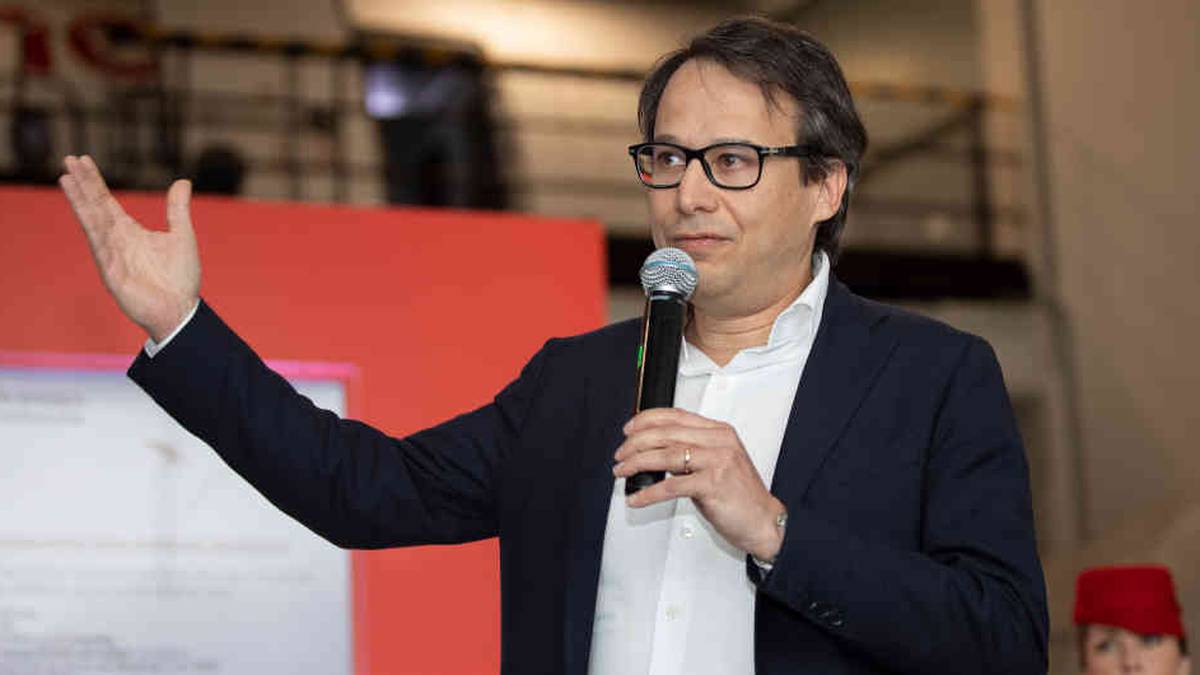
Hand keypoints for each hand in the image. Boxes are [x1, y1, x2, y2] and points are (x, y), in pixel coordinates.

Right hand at [59, 155, 200, 341]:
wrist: (179, 309)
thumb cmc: (180, 277)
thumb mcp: (182, 235)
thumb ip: (177, 209)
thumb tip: (183, 181)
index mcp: (130, 231)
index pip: (106, 201)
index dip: (94, 181)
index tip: (83, 160)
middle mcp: (116, 240)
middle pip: (95, 206)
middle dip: (82, 184)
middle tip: (68, 159)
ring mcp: (111, 254)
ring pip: (93, 222)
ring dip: (80, 201)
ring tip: (67, 178)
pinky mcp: (112, 270)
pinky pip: (101, 245)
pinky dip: (92, 228)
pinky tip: (84, 211)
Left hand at [613, 408, 785, 561]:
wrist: (763, 521)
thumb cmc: (740, 495)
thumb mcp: (718, 463)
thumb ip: (692, 452)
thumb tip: (655, 451)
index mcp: (719, 432)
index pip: (676, 415)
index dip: (647, 419)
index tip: (629, 428)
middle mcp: (719, 442)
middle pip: (666, 434)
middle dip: (636, 443)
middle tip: (620, 454)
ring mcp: (717, 462)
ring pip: (665, 455)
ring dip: (637, 463)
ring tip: (622, 471)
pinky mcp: (712, 484)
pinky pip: (671, 486)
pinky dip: (649, 492)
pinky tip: (638, 497)